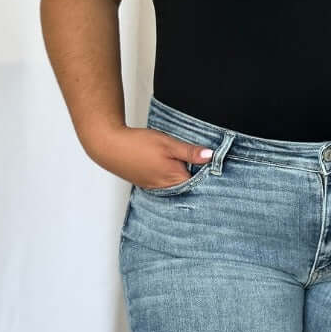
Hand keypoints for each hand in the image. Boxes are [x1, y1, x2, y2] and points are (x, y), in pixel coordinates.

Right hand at [85, 124, 213, 188]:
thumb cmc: (138, 144)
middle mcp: (166, 188)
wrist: (109, 146)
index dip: (211, 175)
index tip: (221, 167)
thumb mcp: (168, 143)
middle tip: (212, 168)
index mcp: (175, 179)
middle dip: (200, 178)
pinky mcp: (148, 183)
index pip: (201, 183)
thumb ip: (190, 152)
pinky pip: (167, 184)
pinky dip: (173, 178)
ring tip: (196, 168)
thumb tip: (211, 156)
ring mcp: (156, 187)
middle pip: (190, 185)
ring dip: (186, 177)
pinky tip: (175, 169)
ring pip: (178, 185)